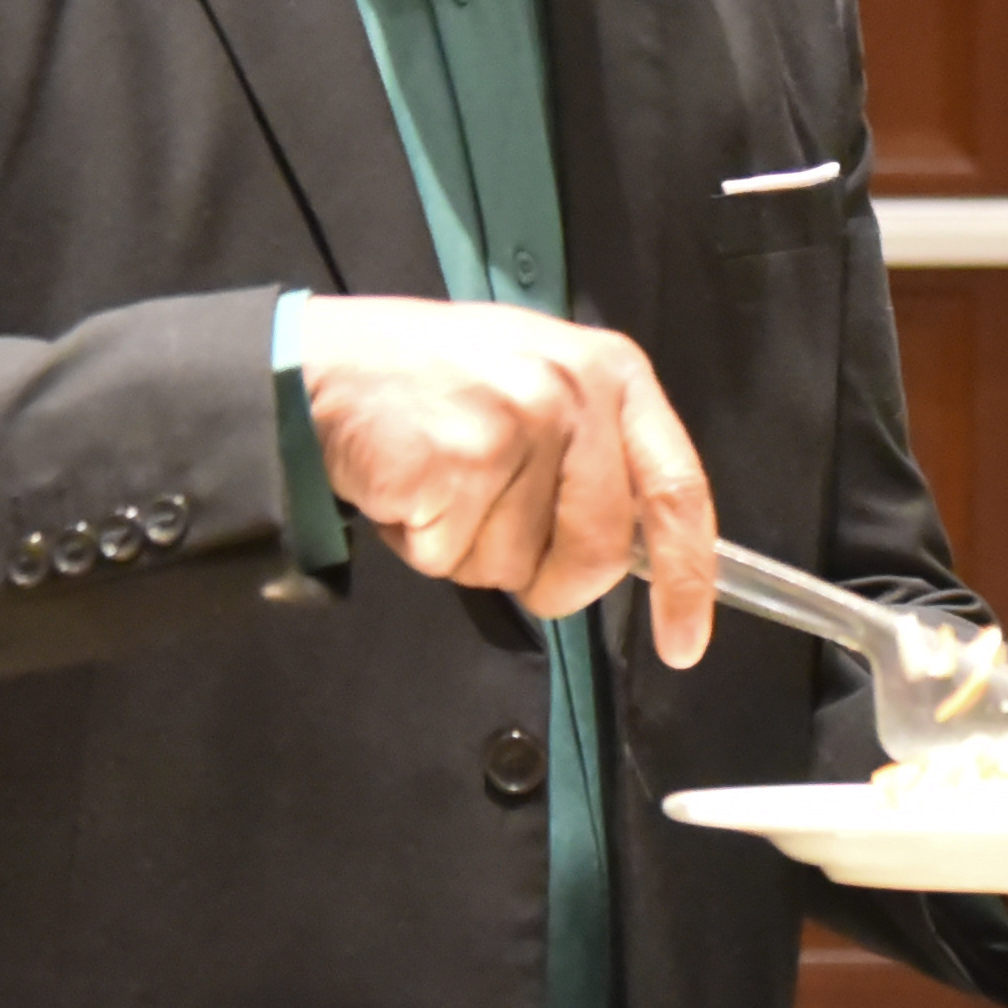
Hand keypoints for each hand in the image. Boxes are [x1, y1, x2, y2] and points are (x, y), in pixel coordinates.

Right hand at [289, 296, 715, 662]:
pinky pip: (453, 559)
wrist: (319, 365)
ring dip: (468, 548)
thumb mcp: (539, 380)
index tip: (684, 642)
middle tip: (494, 537)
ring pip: (517, 564)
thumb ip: (595, 454)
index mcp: (610, 371)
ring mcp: (514, 425)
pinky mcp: (456, 463)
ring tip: (439, 481)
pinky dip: (422, 544)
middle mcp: (573, 393)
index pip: (676, 489)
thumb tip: (640, 553)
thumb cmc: (430, 380)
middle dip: (551, 579)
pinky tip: (408, 487)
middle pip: (598, 551)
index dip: (688, 579)